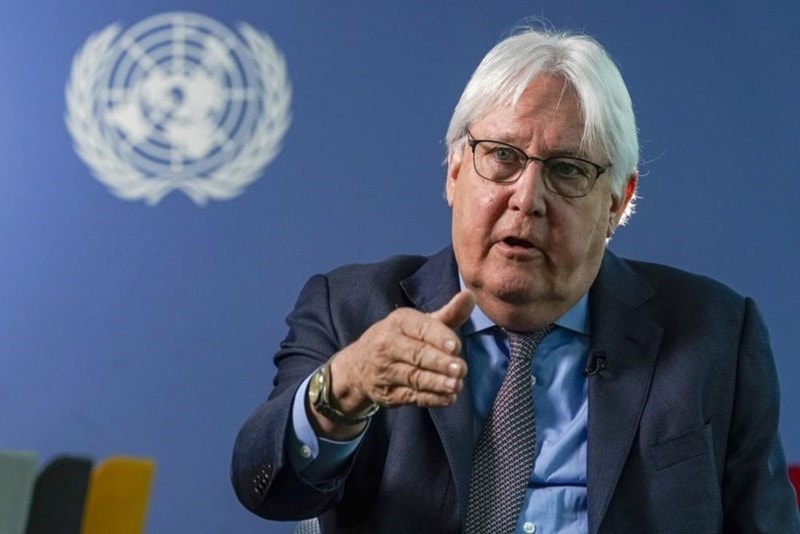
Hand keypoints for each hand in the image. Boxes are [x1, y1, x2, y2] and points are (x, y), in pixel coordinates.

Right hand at [309, 290, 474, 437]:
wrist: (358, 366)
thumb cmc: (400, 339)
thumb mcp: (419, 323)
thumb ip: (448, 313)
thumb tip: (470, 295)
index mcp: (398, 322)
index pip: (420, 328)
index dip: (438, 337)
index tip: (455, 347)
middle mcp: (388, 344)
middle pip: (416, 354)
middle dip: (439, 362)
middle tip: (460, 369)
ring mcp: (386, 371)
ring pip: (414, 377)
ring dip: (437, 383)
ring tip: (456, 385)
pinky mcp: (388, 394)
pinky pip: (411, 397)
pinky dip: (431, 399)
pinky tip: (448, 399)